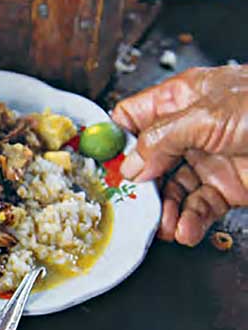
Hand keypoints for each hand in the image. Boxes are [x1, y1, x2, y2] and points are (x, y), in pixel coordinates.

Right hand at [110, 65, 247, 245]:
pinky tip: (186, 230)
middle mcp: (190, 131)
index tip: (102, 167)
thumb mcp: (207, 115)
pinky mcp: (227, 187)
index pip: (132, 118)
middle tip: (131, 207)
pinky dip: (190, 222)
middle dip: (139, 188)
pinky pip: (199, 207)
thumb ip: (162, 138)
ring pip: (172, 191)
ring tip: (164, 226)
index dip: (115, 142)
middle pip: (148, 162)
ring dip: (165, 211)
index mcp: (181, 99)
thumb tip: (133, 164)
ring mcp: (209, 160)